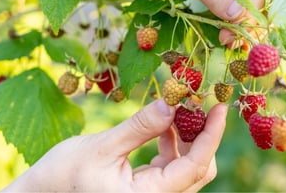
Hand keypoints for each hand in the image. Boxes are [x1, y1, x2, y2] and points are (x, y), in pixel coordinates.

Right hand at [2, 99, 227, 191]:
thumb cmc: (64, 175)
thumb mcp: (102, 147)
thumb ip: (140, 127)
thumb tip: (172, 104)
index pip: (195, 166)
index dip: (212, 135)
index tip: (221, 106)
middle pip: (198, 170)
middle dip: (202, 134)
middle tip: (197, 102)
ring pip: (186, 168)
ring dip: (186, 138)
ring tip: (177, 108)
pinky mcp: (146, 188)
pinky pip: (171, 166)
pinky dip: (171, 144)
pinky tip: (164, 124)